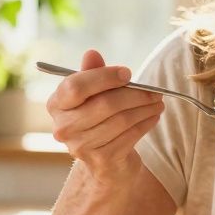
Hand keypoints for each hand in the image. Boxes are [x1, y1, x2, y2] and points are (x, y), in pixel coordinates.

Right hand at [48, 49, 164, 183]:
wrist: (104, 161)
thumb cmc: (98, 119)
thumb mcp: (92, 94)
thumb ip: (92, 74)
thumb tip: (91, 53)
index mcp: (57, 104)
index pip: (76, 86)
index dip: (104, 77)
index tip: (128, 74)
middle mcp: (63, 127)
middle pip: (104, 104)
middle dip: (135, 95)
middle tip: (155, 91)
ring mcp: (81, 146)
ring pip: (120, 120)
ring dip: (144, 109)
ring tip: (157, 102)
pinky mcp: (101, 160)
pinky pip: (130, 136)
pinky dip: (145, 124)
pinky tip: (153, 116)